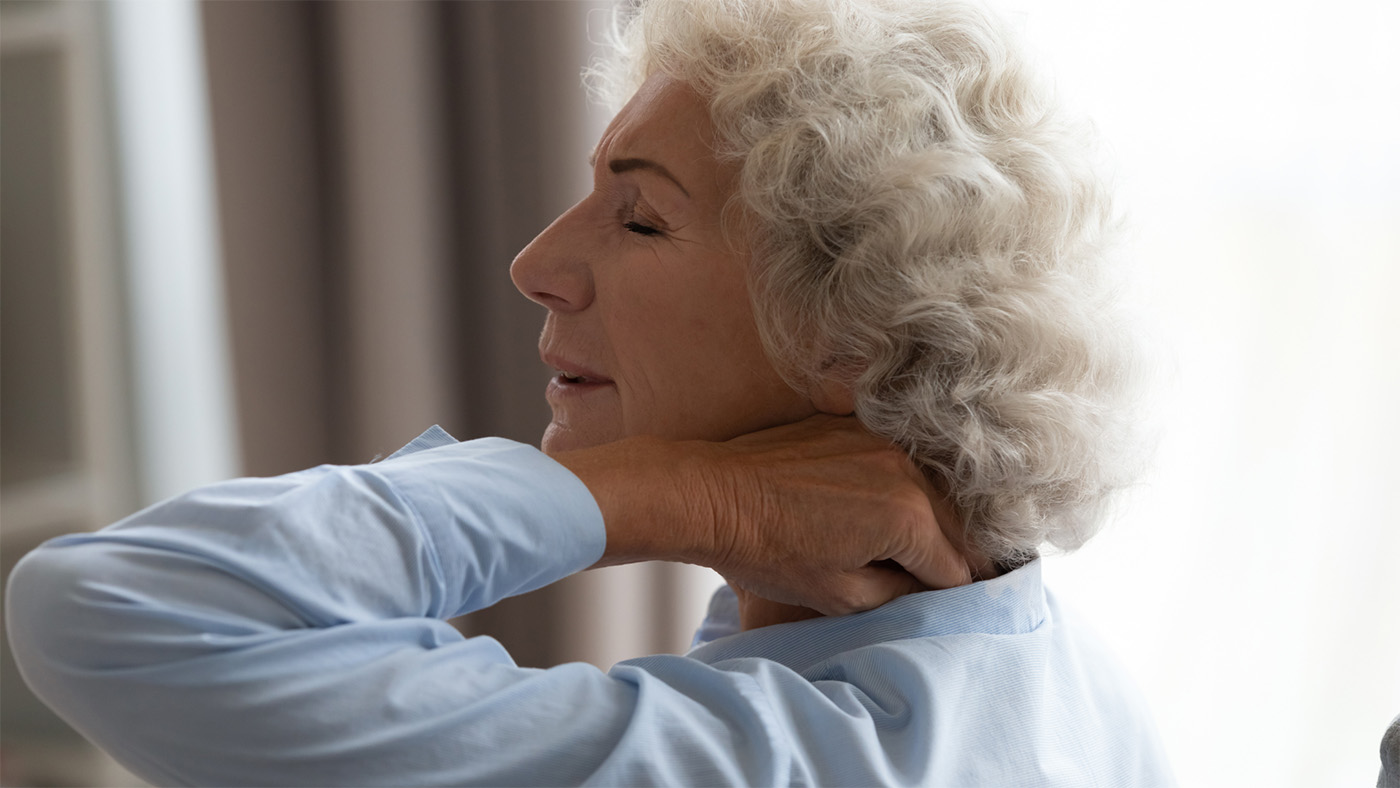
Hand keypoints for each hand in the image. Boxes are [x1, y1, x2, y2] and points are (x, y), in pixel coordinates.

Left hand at [687, 415, 971, 615]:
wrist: (711, 496)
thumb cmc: (767, 551)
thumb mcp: (841, 595)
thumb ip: (899, 593)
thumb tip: (924, 586)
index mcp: (908, 518)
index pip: (958, 567)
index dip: (952, 593)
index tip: (943, 604)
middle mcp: (906, 471)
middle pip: (954, 525)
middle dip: (949, 557)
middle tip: (933, 582)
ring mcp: (880, 442)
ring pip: (927, 491)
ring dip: (926, 520)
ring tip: (903, 548)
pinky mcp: (853, 427)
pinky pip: (895, 463)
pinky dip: (895, 488)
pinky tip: (873, 508)